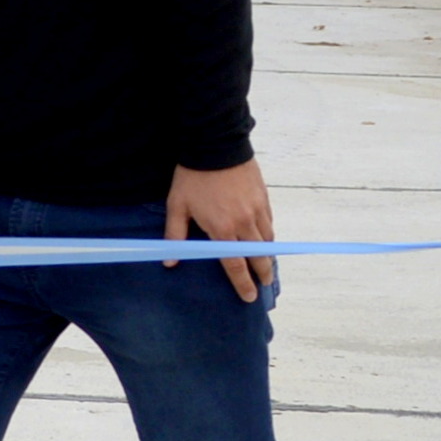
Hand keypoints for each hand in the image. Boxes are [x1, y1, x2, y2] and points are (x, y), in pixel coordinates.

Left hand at [165, 156, 276, 301]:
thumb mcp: (177, 205)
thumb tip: (170, 261)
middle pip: (258, 256)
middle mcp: (244, 224)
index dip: (242, 284)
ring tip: (266, 264)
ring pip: (267, 240)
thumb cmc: (192, 176)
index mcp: (221, 230)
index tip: (248, 297)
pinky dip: (268, 234)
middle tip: (264, 285)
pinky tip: (265, 238)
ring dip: (267, 254)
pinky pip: (269, 222)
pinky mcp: (264, 197)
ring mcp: (257, 210)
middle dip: (262, 273)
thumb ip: (175, 235)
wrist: (215, 143)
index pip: (235, 265)